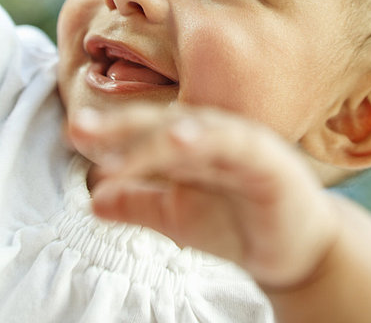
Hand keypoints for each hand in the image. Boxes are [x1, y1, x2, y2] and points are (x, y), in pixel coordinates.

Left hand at [69, 103, 337, 288]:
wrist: (293, 252)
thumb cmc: (236, 224)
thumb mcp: (177, 216)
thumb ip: (140, 203)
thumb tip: (94, 199)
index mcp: (191, 143)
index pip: (145, 133)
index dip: (111, 133)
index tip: (73, 134)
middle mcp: (213, 135)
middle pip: (163, 123)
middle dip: (122, 125)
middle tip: (80, 127)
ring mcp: (242, 144)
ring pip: (198, 130)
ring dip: (161, 133)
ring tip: (120, 136)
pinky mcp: (270, 161)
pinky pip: (240, 145)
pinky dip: (213, 139)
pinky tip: (184, 138)